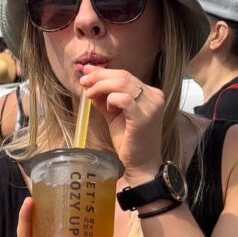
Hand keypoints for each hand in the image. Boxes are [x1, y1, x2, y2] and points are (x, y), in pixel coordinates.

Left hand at [79, 66, 163, 182]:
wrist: (141, 164)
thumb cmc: (130, 141)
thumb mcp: (115, 115)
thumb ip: (105, 99)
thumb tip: (90, 85)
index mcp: (150, 93)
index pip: (125, 75)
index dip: (103, 72)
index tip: (86, 72)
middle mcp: (154, 96)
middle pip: (123, 75)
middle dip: (99, 76)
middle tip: (83, 81)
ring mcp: (151, 106)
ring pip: (122, 83)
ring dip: (101, 85)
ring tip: (89, 94)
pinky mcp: (143, 117)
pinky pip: (123, 99)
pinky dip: (110, 99)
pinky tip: (107, 107)